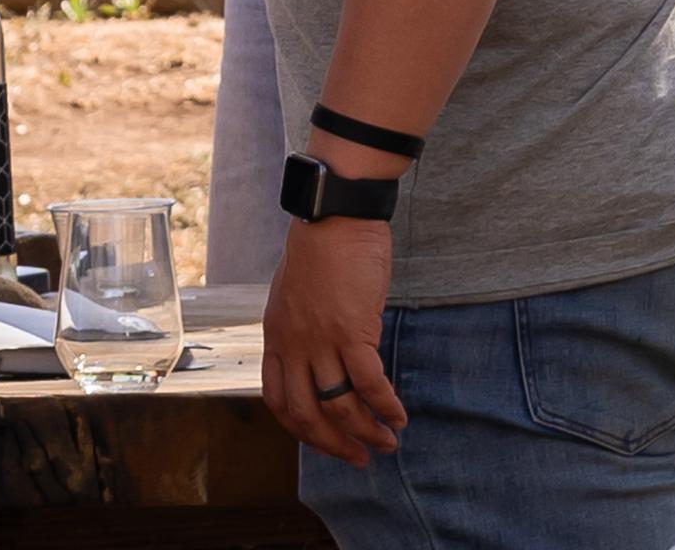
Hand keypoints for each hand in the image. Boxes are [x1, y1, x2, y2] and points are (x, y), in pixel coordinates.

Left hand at [263, 215, 407, 465]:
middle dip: (333, 444)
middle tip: (359, 458)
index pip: (278, 400)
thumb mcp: (293, 296)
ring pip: (339, 406)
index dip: (302, 430)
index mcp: (276, 336)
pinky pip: (369, 383)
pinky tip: (398, 416)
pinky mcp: (352, 330)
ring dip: (365, 432)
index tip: (324, 442)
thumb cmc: (320, 250)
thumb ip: (301, 331)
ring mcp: (321, 339)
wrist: (333, 216)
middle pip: (306, 414)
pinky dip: (385, 406)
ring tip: (387, 442)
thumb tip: (321, 362)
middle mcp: (293, 344)